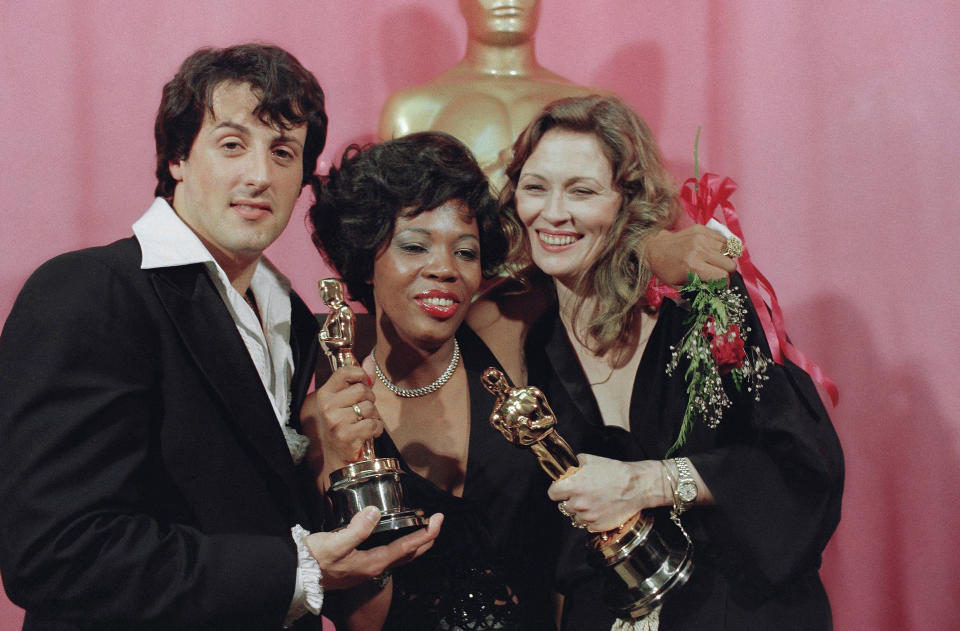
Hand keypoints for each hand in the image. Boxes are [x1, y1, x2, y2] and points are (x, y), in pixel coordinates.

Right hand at [300, 365, 382, 472]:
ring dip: (373, 416)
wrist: (337, 456)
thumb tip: (369, 360)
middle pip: (362, 390)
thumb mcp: (346, 401)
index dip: (360, 374)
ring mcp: (336, 421)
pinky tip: (367, 433)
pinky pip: (373, 424)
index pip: (344, 372)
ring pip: (370, 407)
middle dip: (369, 400)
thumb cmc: (343, 425)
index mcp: (325, 394)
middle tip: (362, 410)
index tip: (363, 382)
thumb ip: (359, 380)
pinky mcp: (346, 435)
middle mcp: (328, 406)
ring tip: (363, 423)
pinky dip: (376, 429)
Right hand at [305, 506, 443, 589]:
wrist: (297, 576)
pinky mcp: (359, 566)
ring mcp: (367, 569)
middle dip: (426, 538)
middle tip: (437, 522)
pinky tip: (394, 536)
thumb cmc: (314, 560)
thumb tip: (375, 512)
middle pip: (410, 555)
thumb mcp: (335, 542)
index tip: (438, 519)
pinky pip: (388, 555)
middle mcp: (374, 568)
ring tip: (422, 527)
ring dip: (415, 542)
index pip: (408, 547)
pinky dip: (399, 545)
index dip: (426, 533)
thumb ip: (357, 529)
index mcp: (374, 562)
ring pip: (400, 556)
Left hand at [547, 454, 668, 531]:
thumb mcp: (590, 460)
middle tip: (584, 493)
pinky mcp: (598, 526)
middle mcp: (578, 503)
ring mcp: (588, 516)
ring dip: (582, 511)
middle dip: (572, 500)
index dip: (558, 490)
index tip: (563, 489)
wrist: (635, 486)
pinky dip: (593, 519)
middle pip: (565, 506)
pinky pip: (588, 525)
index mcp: (573, 486)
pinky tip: (602, 508)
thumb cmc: (614, 472)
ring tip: (595, 501)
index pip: (552, 494)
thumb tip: (566, 468)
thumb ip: (574, 465)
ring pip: (576, 516)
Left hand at [645, 225, 735, 285]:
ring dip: (725, 258)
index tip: (720, 285)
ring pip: (729, 250)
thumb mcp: (679, 286)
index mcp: (692, 266)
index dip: (723, 284)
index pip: (722, 276)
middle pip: (730, 264)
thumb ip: (699, 290)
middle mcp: (699, 250)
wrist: (655, 249)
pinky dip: (722, 246)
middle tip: (718, 274)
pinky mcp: (701, 229)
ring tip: (715, 262)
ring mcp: (701, 237)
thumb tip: (717, 293)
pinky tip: (713, 251)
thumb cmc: (667, 270)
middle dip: (726, 272)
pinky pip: (723, 239)